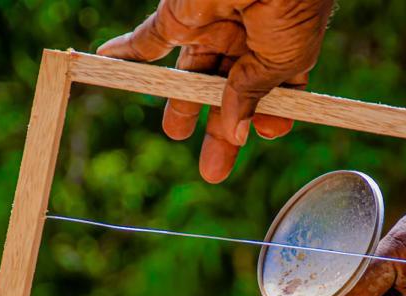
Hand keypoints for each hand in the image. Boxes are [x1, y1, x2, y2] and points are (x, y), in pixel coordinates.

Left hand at [98, 0, 332, 183]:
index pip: (273, 92)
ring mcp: (212, 27)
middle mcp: (246, 41)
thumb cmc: (292, 8)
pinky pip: (149, 41)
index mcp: (281, 50)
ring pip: (190, 75)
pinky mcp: (179, 14)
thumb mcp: (282, 61)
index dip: (268, 118)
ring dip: (180, 105)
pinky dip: (129, 55)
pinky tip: (113, 67)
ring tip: (175, 132)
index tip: (267, 133)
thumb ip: (253, 96)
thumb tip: (237, 134)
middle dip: (220, 130)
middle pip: (228, 94)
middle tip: (212, 169)